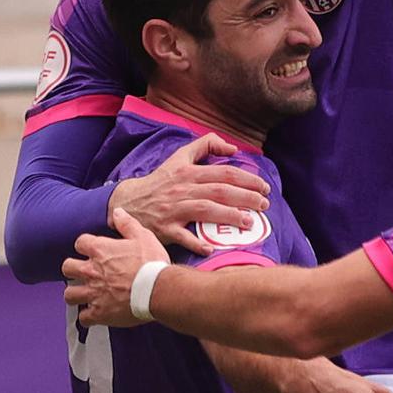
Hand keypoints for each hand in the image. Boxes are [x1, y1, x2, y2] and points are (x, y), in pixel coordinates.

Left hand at [64, 208, 168, 326]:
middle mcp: (91, 271)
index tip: (93, 249)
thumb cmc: (151, 262)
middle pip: (67, 268)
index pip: (80, 243)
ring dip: (76, 293)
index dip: (86, 245)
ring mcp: (93, 293)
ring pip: (70, 294)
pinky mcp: (99, 313)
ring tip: (86, 293)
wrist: (158, 290)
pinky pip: (84, 318)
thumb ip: (127, 224)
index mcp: (100, 251)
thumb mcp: (143, 236)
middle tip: (84, 271)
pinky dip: (89, 316)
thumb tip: (117, 211)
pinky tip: (96, 312)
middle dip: (74, 269)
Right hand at [108, 132, 269, 256]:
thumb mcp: (181, 156)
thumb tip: (233, 148)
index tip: (264, 187)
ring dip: (229, 217)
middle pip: (219, 191)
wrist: (128, 201)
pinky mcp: (165, 228)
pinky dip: (197, 243)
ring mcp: (174, 209)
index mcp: (189, 172)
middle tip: (264, 205)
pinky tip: (212, 248)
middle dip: (246, 198)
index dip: (248, 179)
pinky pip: (182, 236)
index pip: (224, 173)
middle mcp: (183, 189)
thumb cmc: (162, 180)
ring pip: (205, 211)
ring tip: (248, 222)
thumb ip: (207, 145)